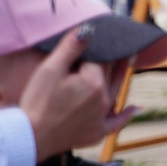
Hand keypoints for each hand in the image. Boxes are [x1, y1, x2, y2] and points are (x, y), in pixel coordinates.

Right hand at [20, 23, 138, 157]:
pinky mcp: (96, 133)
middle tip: (120, 46)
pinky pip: (117, 122)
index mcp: (94, 81)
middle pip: (110, 74)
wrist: (30, 137)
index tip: (92, 43)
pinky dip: (127, 115)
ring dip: (120, 78)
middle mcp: (104, 99)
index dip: (94, 51)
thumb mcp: (50, 69)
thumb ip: (71, 47)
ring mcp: (102, 117)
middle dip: (111, 60)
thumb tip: (90, 28)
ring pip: (115, 92)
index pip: (100, 59)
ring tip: (127, 64)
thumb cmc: (37, 101)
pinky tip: (136, 109)